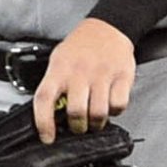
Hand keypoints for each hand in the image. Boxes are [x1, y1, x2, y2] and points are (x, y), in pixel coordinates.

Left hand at [31, 19, 136, 141]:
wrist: (107, 28)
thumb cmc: (81, 48)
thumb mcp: (59, 60)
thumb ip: (55, 85)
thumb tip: (51, 114)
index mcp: (59, 69)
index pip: (45, 99)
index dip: (44, 122)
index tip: (48, 138)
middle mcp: (79, 72)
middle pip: (76, 111)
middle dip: (78, 127)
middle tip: (79, 127)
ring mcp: (102, 74)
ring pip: (99, 112)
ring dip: (96, 123)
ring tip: (95, 121)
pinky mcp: (122, 77)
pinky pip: (119, 104)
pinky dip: (115, 112)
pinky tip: (110, 106)